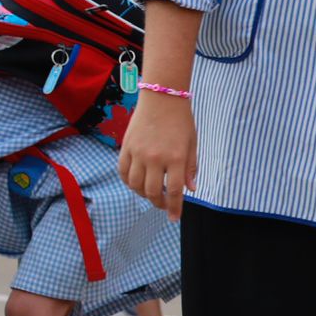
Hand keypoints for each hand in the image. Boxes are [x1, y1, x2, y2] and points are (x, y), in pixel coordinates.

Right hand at [118, 93, 197, 220]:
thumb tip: (191, 189)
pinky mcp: (126, 147)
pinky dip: (129, 182)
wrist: (162, 97)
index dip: (175, 207)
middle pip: (153, 192)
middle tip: (164, 205)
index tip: (175, 218)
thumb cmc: (181, 120)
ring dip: (144, 194)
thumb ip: (191, 167)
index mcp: (176, 157)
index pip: (175, 191)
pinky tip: (137, 183)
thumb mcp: (192, 144)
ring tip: (152, 193)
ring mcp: (138, 153)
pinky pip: (123, 172)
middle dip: (159, 203)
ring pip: (136, 185)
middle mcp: (155, 158)